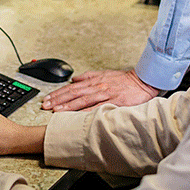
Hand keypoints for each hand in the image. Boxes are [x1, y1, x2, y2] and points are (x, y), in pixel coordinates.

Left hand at [41, 69, 160, 111]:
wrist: (143, 81)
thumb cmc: (125, 80)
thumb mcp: (104, 74)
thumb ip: (88, 76)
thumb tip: (74, 80)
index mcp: (94, 81)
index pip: (71, 87)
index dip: (58, 93)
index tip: (47, 99)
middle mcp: (97, 86)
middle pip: (73, 93)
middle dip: (58, 99)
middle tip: (45, 106)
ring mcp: (105, 93)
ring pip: (82, 100)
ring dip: (67, 105)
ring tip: (56, 110)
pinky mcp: (113, 101)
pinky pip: (97, 107)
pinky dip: (85, 111)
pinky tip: (77, 115)